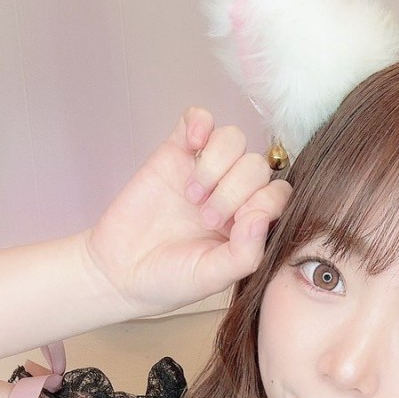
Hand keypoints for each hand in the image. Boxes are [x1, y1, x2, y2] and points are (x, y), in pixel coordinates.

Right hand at [84, 108, 290, 317]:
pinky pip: (200, 118)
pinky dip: (201, 123)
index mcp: (249, 224)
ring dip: (217, 164)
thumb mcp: (213, 278)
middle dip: (234, 191)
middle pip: (257, 165)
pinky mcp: (176, 153)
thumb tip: (261, 216)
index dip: (263, 203)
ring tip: (192, 195)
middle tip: (206, 218)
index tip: (235, 226)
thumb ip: (245, 254)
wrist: (120, 271)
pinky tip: (192, 144)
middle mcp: (233, 194)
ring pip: (233, 139)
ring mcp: (205, 171)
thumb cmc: (170, 279)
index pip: (278, 195)